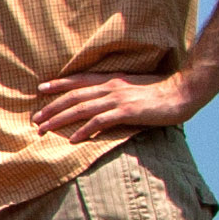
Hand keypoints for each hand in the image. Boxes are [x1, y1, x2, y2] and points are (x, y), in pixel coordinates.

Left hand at [28, 68, 202, 141]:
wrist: (182, 93)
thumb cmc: (161, 92)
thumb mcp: (135, 87)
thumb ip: (118, 92)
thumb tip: (105, 101)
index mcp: (112, 79)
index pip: (79, 80)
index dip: (59, 84)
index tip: (41, 89)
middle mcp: (111, 86)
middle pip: (74, 96)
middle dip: (52, 107)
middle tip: (36, 118)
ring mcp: (118, 98)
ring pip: (81, 108)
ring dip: (60, 119)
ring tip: (44, 129)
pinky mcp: (127, 112)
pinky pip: (99, 122)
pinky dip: (84, 130)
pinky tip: (72, 140)